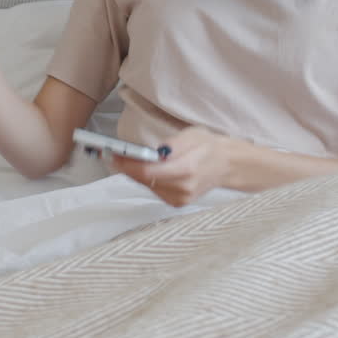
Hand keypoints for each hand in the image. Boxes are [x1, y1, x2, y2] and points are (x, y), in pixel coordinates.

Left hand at [111, 126, 231, 206]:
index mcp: (187, 169)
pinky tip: (140, 169)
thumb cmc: (208, 146)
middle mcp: (183, 188)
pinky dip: (145, 180)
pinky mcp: (178, 203)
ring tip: (121, 159)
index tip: (112, 155)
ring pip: (147, 186)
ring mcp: (181, 198)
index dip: (127, 165)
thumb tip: (154, 152)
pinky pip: (154, 190)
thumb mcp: (192, 135)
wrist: (227, 165)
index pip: (148, 172)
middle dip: (125, 167)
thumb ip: (172, 145)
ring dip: (133, 173)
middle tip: (110, 155)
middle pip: (144, 180)